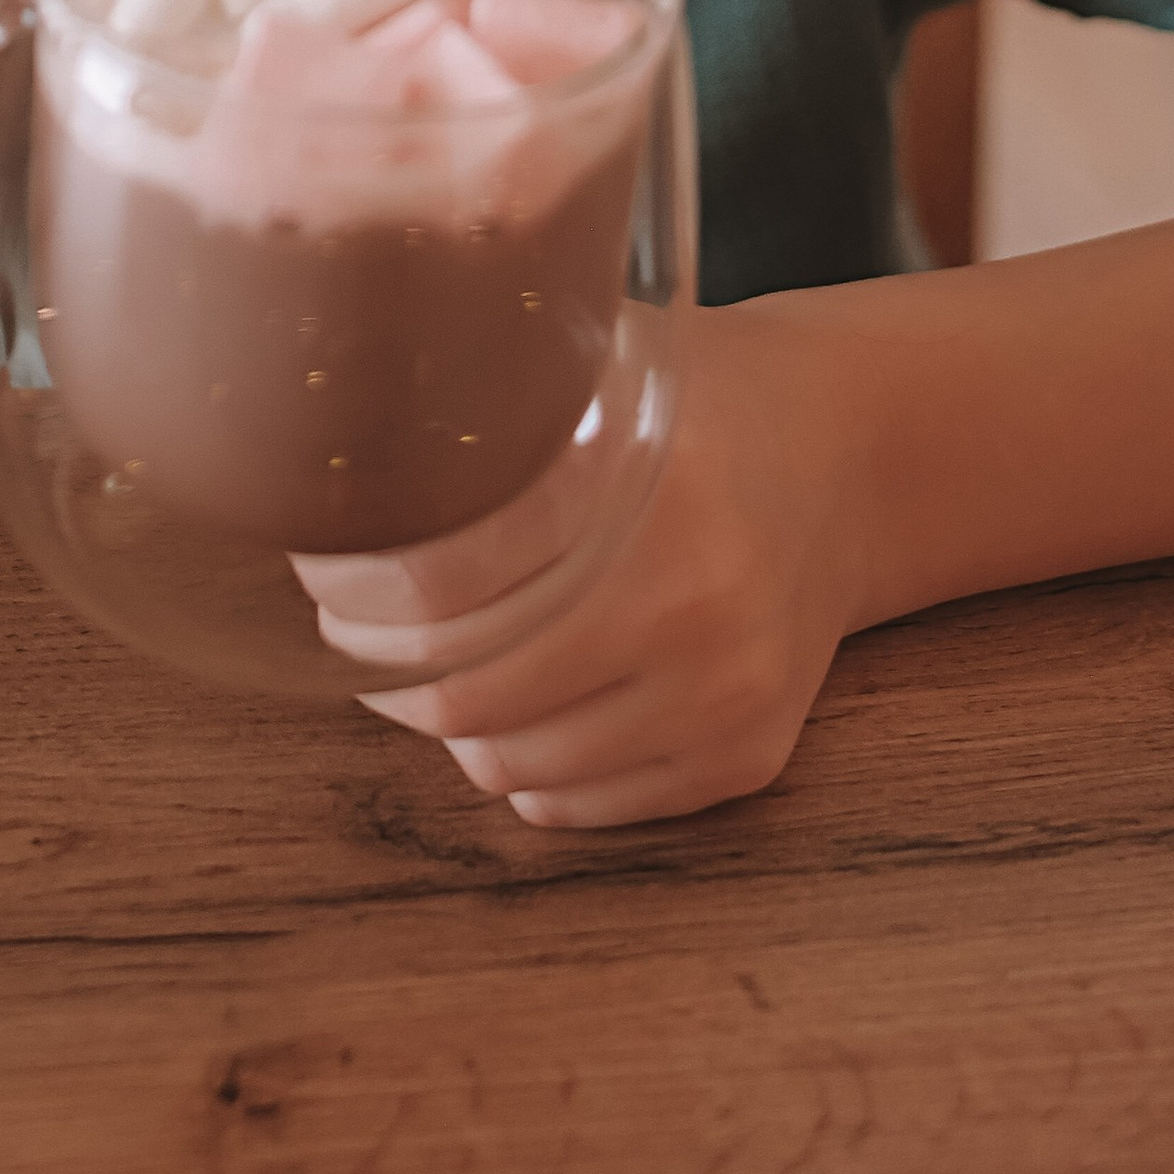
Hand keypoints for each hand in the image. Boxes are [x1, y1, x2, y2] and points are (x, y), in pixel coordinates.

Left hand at [295, 301, 865, 827]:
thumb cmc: (699, 403)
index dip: (358, 596)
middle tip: (349, 632)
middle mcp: (699, 611)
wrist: (851, 458)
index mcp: (653, 498)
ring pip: (519, 768)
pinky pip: (588, 807)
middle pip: (470, 697)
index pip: (446, 590)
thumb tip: (339, 442)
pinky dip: (525, 769)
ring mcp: (729, 700)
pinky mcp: (748, 759)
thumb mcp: (601, 365)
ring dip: (446, 729)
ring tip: (420, 670)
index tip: (322, 576)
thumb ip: (494, 406)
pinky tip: (507, 710)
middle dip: (383, 670)